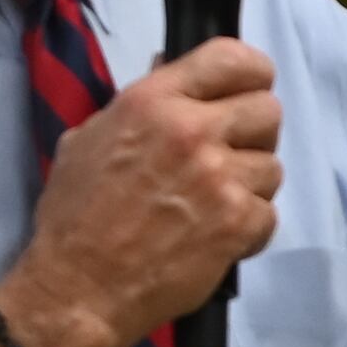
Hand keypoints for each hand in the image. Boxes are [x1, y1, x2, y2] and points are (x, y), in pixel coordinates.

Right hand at [0, 38, 281, 346]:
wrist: (78, 288)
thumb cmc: (73, 216)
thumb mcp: (87, 140)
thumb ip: (138, 107)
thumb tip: (171, 75)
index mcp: (153, 101)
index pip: (231, 58)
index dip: (250, 73)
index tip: (245, 92)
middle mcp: (192, 130)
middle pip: (268, 109)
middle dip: (253, 134)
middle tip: (227, 157)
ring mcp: (219, 178)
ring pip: (273, 166)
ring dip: (249, 186)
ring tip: (214, 206)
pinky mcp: (237, 224)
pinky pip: (269, 214)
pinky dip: (248, 229)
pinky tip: (216, 238)